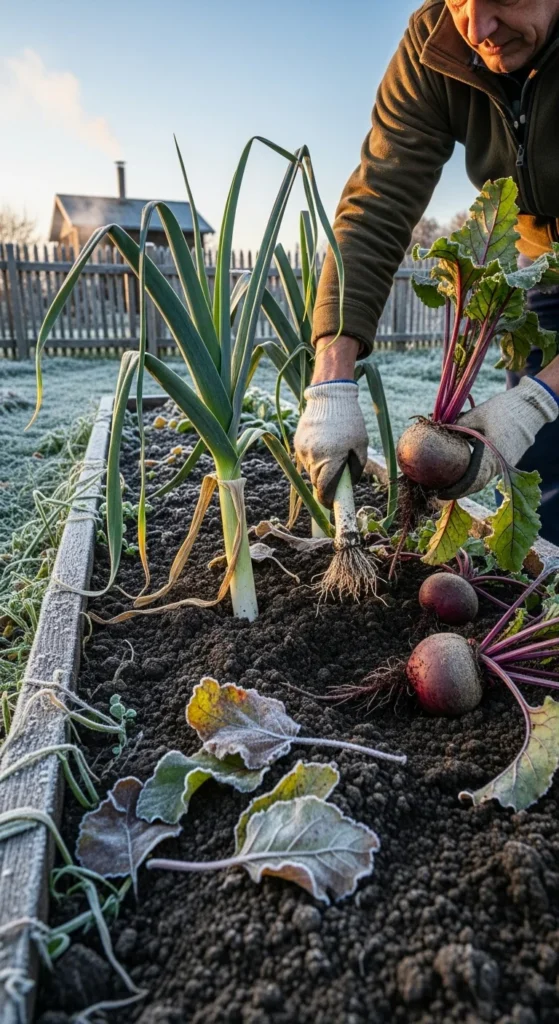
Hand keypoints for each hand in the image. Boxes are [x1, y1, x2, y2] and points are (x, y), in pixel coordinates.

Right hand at [294, 382, 368, 506]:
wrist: (330, 396)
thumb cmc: (350, 421)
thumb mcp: (361, 445)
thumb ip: (356, 468)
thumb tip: (348, 484)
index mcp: (330, 459)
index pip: (324, 490)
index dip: (328, 500)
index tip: (332, 504)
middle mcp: (313, 457)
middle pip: (317, 482)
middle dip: (326, 483)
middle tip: (337, 477)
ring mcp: (303, 449)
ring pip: (310, 470)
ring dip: (320, 469)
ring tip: (332, 453)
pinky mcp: (297, 442)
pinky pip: (305, 458)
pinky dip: (314, 457)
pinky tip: (323, 444)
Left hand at [438, 376, 558, 499]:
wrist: (530, 408)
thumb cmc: (503, 409)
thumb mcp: (477, 414)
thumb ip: (457, 425)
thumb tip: (438, 431)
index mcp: (491, 455)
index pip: (471, 482)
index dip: (455, 490)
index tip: (440, 492)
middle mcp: (499, 465)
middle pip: (476, 484)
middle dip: (458, 489)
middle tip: (440, 489)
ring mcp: (505, 464)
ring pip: (482, 478)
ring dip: (467, 481)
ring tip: (448, 481)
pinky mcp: (508, 461)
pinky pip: (489, 471)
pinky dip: (476, 473)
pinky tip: (462, 468)